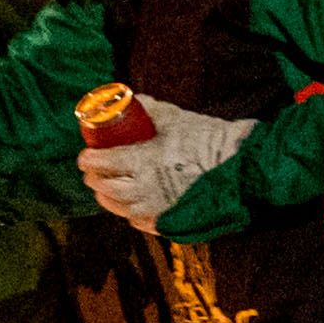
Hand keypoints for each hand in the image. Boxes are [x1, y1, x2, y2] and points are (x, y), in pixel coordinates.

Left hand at [78, 96, 256, 228]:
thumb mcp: (175, 117)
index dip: (88, 161)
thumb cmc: (207, 138)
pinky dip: (130, 215)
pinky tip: (129, 208)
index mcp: (143, 161)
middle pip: (106, 188)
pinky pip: (141, 223)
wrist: (238, 166)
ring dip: (107, 199)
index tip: (84, 157)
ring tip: (104, 191)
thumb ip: (149, 108)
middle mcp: (145, 188)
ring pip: (120, 209)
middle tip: (91, 173)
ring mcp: (157, 208)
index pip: (103, 163)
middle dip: (94, 180)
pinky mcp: (170, 221)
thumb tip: (130, 99)